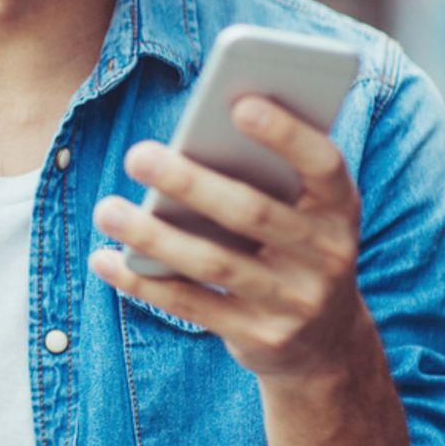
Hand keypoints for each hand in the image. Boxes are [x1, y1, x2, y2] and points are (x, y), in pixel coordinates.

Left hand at [88, 97, 369, 382]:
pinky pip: (192, 306)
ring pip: (214, 264)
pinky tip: (105, 259)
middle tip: (136, 155)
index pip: (323, 163)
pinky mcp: (260, 337)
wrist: (326, 342)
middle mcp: (327, 255)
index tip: (239, 102)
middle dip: (190, 182)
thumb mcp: (301, 211)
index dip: (287, 133)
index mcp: (340, 208)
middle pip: (251, 213)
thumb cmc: (294, 246)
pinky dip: (143, 283)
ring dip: (153, 235)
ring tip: (105, 209)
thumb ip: (263, 176)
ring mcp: (296, 302)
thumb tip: (186, 142)